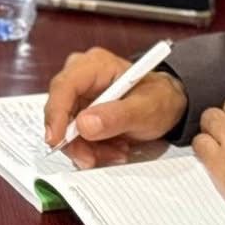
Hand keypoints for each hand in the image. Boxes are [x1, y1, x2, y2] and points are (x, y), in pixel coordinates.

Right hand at [42, 47, 187, 169]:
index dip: (56, 113)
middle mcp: (81, 76)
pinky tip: (113, 150)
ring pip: (66, 127)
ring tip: (116, 153)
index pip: (64, 86)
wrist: (168, 106)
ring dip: (88, 148)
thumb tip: (84, 125)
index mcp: (94, 65)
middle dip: (75, 139)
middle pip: (61, 109)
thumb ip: (116, 116)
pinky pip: (76, 136)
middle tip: (91, 159)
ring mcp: (80, 95)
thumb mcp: (145, 109)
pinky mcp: (82, 112)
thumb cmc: (160, 99)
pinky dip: (92, 149)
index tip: (57, 139)